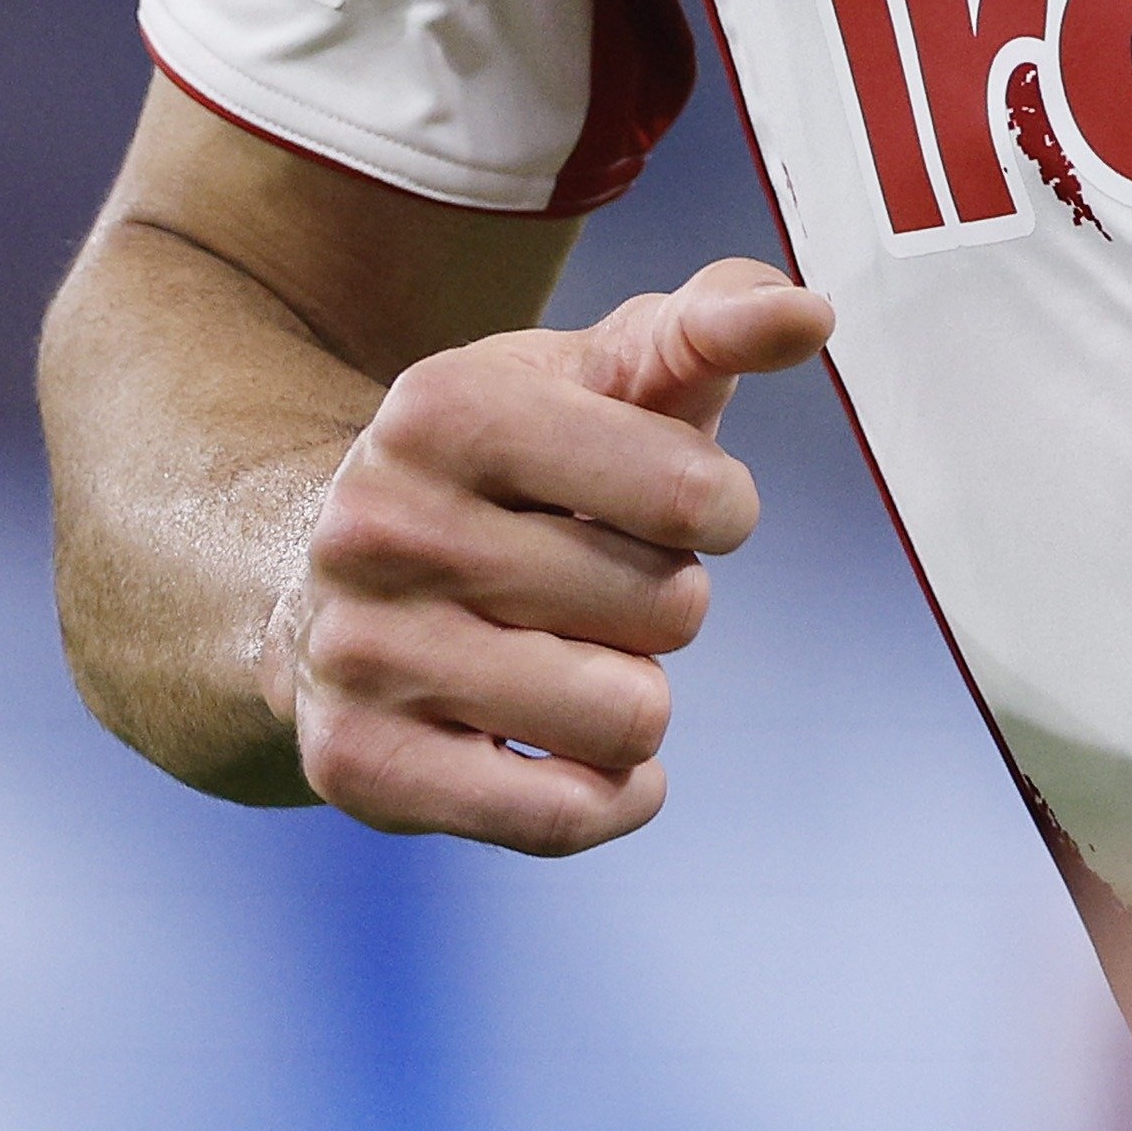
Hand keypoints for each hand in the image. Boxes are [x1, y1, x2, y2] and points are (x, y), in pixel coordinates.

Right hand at [270, 254, 835, 851]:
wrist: (323, 582)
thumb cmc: (516, 464)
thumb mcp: (601, 373)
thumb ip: (714, 326)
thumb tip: (808, 314)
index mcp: (447, 407)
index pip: (690, 492)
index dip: (718, 509)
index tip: (676, 503)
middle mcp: (381, 527)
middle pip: (671, 609)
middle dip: (668, 601)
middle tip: (594, 582)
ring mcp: (361, 652)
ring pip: (629, 716)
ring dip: (637, 696)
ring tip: (569, 654)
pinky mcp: (359, 766)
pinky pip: (563, 816)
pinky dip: (612, 796)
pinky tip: (585, 756)